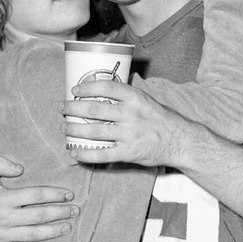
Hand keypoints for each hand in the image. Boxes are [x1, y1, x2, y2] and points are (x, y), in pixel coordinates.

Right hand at [0, 156, 78, 241]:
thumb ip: (0, 164)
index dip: (54, 195)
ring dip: (53, 232)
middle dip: (59, 213)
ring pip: (32, 235)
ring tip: (68, 227)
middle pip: (38, 216)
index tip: (69, 194)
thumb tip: (20, 168)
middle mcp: (2, 218)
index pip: (35, 195)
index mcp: (2, 198)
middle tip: (75, 210)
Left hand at [64, 82, 191, 166]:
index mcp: (135, 98)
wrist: (180, 141)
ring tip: (63, 127)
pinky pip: (101, 154)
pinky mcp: (128, 153)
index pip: (106, 87)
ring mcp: (129, 135)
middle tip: (62, 108)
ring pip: (93, 131)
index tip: (74, 90)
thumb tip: (99, 87)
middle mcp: (131, 115)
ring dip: (73, 130)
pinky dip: (85, 154)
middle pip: (93, 109)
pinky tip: (74, 152)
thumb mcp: (146, 101)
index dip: (86, 87)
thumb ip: (125, 96)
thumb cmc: (161, 120)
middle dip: (72, 108)